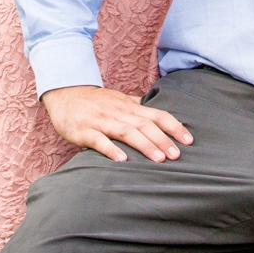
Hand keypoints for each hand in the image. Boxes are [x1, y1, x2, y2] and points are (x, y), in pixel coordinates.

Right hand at [41, 85, 193, 162]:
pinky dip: (111, 149)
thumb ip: (139, 108)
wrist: (65, 92)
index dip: (174, 126)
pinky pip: (98, 140)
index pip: (157, 115)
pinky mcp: (83, 130)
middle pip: (145, 125)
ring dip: (144, 145)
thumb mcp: (120, 100)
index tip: (189, 141)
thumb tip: (160, 115)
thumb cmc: (96, 101)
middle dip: (162, 140)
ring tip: (158, 159)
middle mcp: (118, 112)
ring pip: (126, 132)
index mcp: (130, 107)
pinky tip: (122, 160)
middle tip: (177, 155)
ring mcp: (101, 120)